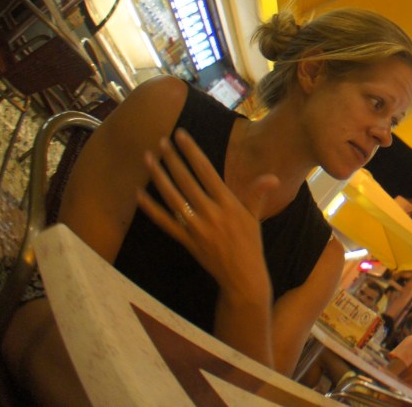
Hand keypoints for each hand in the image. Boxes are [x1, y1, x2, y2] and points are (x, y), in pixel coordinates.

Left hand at [137, 128, 277, 307]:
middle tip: (161, 142)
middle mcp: (210, 212)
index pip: (206, 170)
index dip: (192, 151)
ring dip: (159, 177)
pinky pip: (164, 222)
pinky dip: (150, 208)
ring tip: (148, 159)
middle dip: (172, 159)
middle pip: (186, 180)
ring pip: (172, 197)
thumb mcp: (255, 216)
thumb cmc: (250, 244)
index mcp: (228, 202)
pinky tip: (139, 194)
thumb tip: (271, 177)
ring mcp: (196, 227)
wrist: (242, 275)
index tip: (181, 135)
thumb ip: (257, 193)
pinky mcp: (186, 240)